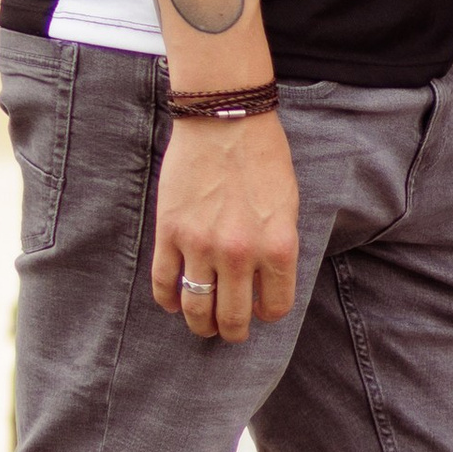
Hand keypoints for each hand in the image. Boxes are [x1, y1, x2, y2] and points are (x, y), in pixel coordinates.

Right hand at [152, 115, 302, 342]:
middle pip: (232, 317)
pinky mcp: (170, 233)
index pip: (274, 307)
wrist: (225, 120)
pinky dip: (168, 300)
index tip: (259, 311)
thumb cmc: (263, 158)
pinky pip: (164, 283)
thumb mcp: (288, 206)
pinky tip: (173, 302)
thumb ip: (278, 248)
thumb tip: (264, 285)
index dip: (266, 314)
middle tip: (229, 331)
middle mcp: (240, 254)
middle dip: (231, 331)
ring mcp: (201, 245)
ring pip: (196, 307)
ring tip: (202, 324)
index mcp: (277, 246)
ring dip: (199, 324)